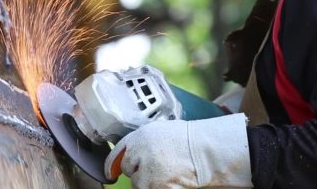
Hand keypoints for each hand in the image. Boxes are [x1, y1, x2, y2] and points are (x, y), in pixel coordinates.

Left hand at [104, 113, 251, 188]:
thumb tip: (128, 155)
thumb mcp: (158, 132)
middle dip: (137, 170)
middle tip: (155, 167)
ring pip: (138, 183)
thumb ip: (141, 142)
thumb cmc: (187, 140)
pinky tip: (170, 181)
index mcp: (138, 136)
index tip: (110, 173)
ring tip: (165, 173)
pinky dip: (156, 187)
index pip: (118, 153)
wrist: (206, 150)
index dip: (112, 164)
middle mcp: (138, 151)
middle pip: (128, 168)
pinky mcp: (154, 184)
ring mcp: (145, 169)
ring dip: (147, 181)